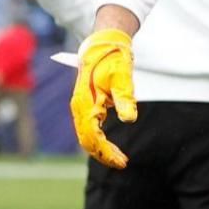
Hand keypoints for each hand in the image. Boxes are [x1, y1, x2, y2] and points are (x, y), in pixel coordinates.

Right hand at [69, 29, 135, 168]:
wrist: (103, 45)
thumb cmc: (113, 60)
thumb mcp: (123, 78)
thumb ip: (125, 99)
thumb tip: (129, 119)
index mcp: (85, 103)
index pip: (92, 136)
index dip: (106, 151)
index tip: (122, 161)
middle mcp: (79, 107)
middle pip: (87, 140)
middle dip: (104, 154)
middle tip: (123, 163)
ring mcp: (80, 107)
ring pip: (87, 136)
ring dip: (101, 149)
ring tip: (120, 159)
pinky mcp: (85, 106)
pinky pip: (89, 129)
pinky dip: (99, 140)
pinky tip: (110, 147)